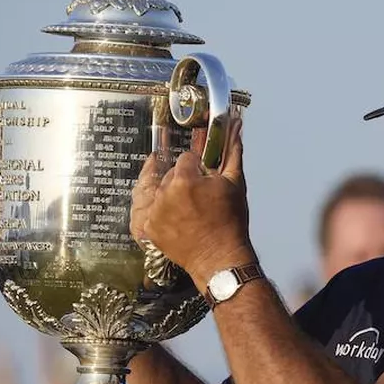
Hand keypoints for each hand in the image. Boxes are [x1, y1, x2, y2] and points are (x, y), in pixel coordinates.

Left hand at [137, 119, 254, 282]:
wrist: (221, 258)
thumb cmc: (230, 223)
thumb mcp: (234, 184)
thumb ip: (231, 152)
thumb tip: (235, 125)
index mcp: (184, 179)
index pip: (186, 159)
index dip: (198, 169)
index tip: (206, 181)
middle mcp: (164, 194)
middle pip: (171, 175)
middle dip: (184, 183)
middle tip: (200, 200)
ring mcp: (154, 213)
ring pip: (160, 193)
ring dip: (172, 198)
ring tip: (190, 212)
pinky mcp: (148, 229)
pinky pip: (149, 211)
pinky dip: (160, 214)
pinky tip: (177, 221)